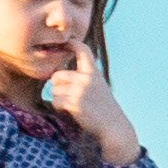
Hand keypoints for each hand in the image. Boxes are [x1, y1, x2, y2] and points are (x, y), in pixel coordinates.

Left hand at [44, 48, 142, 167]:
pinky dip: (59, 108)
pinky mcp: (75, 102)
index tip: (66, 41)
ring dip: (59, 99)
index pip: (83, 51)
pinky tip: (71, 112)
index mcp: (93, 72)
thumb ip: (82, 78)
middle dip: (58, 86)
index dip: (73, 43)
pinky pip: (55, 101)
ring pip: (54, 90)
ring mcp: (81, 89)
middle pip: (56, 75)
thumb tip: (56, 75)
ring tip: (73, 105)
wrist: (114, 126)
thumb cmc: (103, 108)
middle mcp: (87, 78)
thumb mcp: (97, 87)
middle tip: (70, 96)